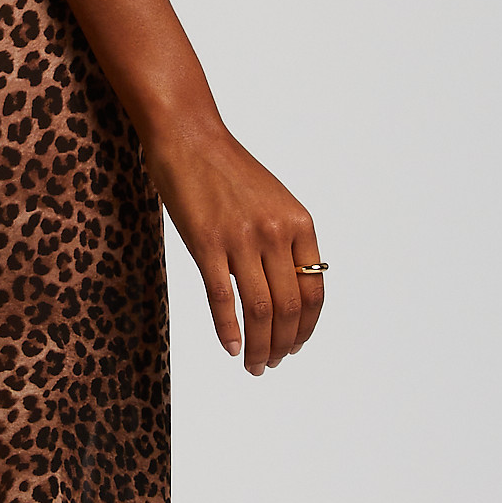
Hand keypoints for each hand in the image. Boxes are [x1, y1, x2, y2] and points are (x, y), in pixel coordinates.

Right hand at [142, 118, 323, 374]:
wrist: (188, 136)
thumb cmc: (226, 168)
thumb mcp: (271, 200)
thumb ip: (284, 238)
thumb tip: (289, 283)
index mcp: (298, 222)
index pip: (313, 290)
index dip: (307, 326)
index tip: (296, 345)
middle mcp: (275, 232)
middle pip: (288, 307)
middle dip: (284, 344)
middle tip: (273, 364)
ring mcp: (241, 238)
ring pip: (260, 309)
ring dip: (260, 346)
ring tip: (255, 366)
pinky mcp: (206, 242)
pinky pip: (222, 297)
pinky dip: (229, 330)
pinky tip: (231, 348)